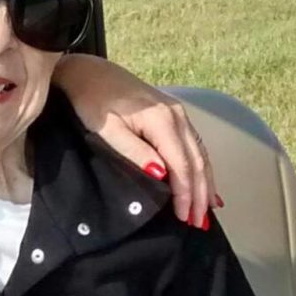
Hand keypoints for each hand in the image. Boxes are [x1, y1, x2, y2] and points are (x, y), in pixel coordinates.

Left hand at [53, 54, 217, 226]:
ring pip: (199, 152)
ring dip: (205, 182)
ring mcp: (177, 112)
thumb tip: (161, 174)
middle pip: (196, 160)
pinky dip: (201, 165)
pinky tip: (205, 181)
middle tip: (199, 223)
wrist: (88, 73)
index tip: (185, 218)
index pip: (181, 165)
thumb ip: (134, 152)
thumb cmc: (92, 103)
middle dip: (200, 194)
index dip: (185, 194)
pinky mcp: (172, 113)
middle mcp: (176, 115)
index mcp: (161, 120)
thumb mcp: (108, 131)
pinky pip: (193, 143)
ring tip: (207, 210)